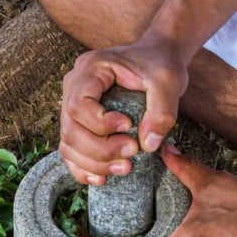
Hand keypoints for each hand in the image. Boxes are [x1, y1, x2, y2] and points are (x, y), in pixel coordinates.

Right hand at [59, 39, 188, 184]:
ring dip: (93, 163)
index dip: (100, 124)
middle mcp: (74, 85)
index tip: (129, 126)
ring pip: (68, 144)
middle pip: (70, 129)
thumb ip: (162, 111)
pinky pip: (70, 150)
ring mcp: (72, 105)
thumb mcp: (168, 81)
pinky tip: (102, 178)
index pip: (78, 105)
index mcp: (90, 68)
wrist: (156, 57)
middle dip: (100, 150)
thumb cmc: (159, 65)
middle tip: (132, 153)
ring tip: (125, 168)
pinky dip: (83, 168)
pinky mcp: (79, 122)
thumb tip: (148, 145)